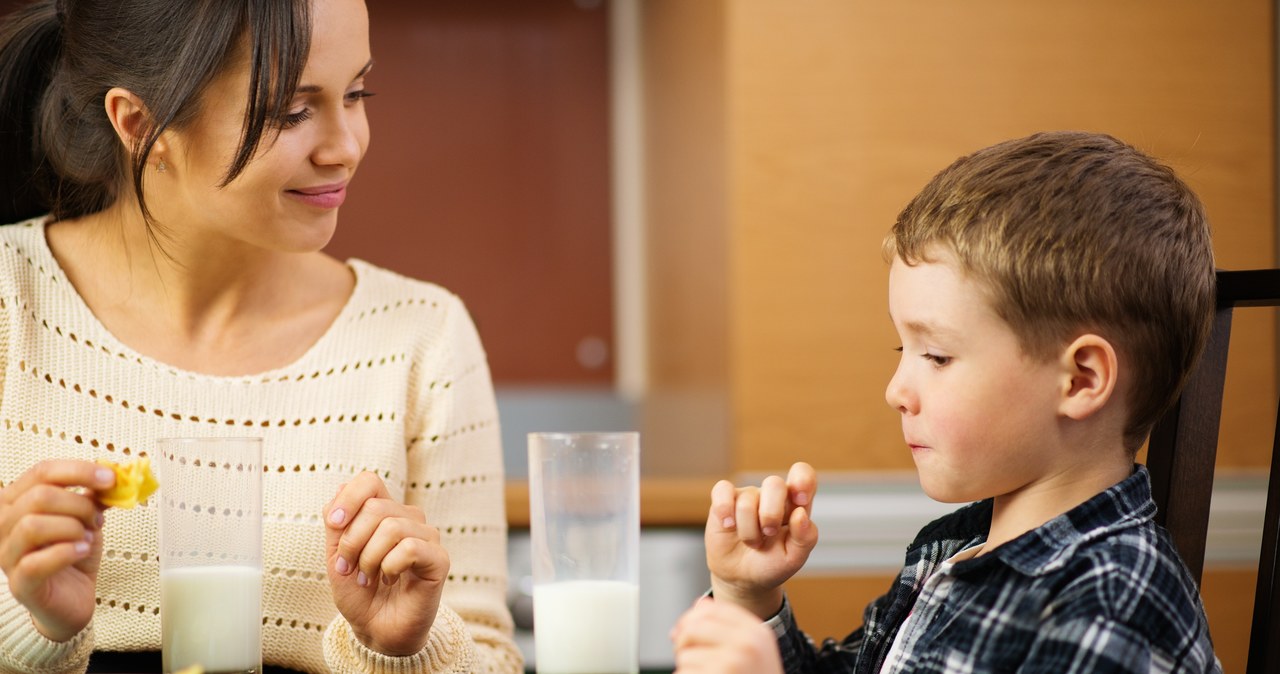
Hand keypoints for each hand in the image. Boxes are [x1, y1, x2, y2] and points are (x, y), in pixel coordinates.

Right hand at [0, 460, 110, 641]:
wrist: (74, 597)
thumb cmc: (73, 553)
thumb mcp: (86, 517)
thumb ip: (94, 495)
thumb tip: (115, 475)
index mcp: (16, 502)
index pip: (41, 472)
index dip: (79, 471)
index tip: (110, 478)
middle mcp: (3, 526)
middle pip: (39, 497)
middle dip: (79, 505)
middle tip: (97, 519)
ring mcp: (6, 556)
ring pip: (33, 526)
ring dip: (72, 529)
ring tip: (87, 538)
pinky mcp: (19, 584)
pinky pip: (35, 562)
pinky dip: (66, 552)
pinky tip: (81, 551)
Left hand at [324, 472, 448, 655]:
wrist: (376, 630)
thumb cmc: (360, 594)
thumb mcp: (336, 557)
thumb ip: (337, 524)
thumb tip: (340, 489)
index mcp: (385, 513)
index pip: (370, 481)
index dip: (348, 498)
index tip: (334, 524)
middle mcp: (409, 519)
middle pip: (375, 506)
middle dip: (352, 541)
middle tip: (350, 568)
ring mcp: (427, 537)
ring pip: (392, 527)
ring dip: (370, 559)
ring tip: (369, 578)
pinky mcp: (439, 559)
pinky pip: (409, 548)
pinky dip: (389, 567)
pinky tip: (390, 580)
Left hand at [671, 596, 783, 673]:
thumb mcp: (751, 653)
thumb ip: (727, 627)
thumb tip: (699, 605)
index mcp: (757, 632)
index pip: (712, 609)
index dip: (691, 619)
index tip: (684, 632)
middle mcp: (748, 643)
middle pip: (693, 627)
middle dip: (683, 644)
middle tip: (691, 660)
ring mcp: (733, 661)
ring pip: (685, 655)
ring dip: (687, 670)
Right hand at [705, 462, 817, 618]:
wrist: (742, 578)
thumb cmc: (771, 563)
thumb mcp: (794, 558)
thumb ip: (805, 537)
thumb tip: (800, 513)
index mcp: (795, 504)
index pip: (803, 474)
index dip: (803, 480)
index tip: (800, 502)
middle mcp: (772, 495)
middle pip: (774, 483)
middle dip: (771, 515)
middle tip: (768, 534)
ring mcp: (747, 496)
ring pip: (747, 500)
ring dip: (748, 531)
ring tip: (751, 542)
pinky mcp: (724, 500)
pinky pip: (722, 490)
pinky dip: (724, 510)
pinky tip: (728, 526)